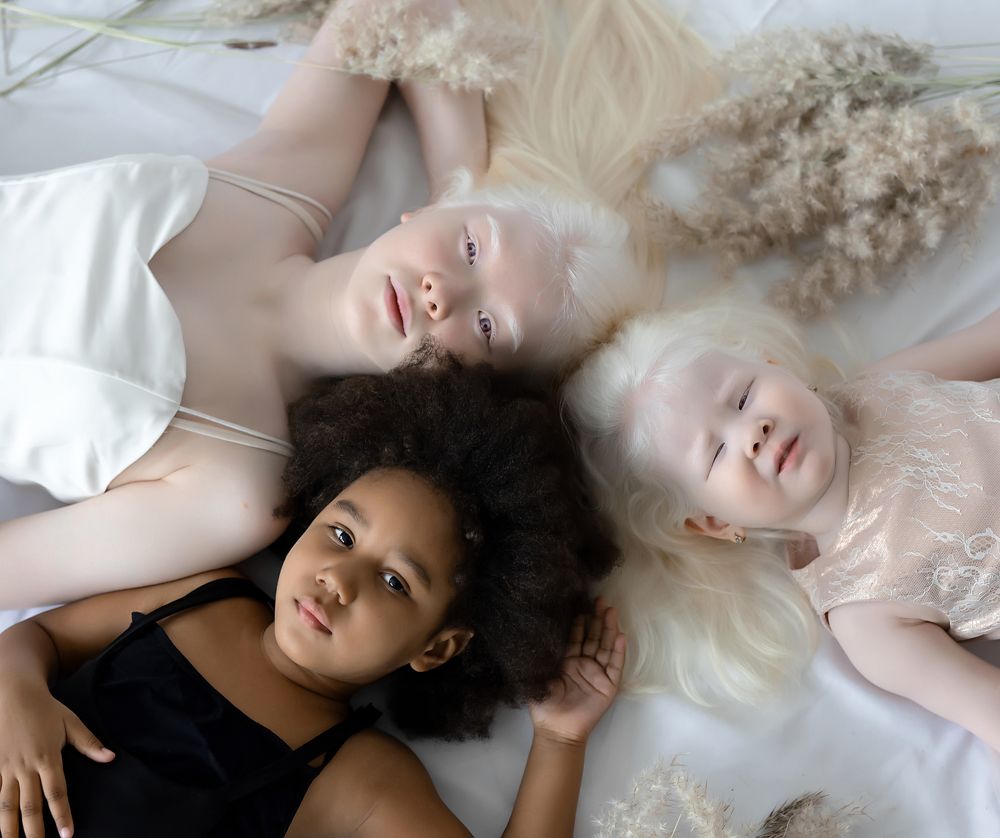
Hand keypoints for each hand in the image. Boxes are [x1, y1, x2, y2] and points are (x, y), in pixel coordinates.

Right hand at [0, 682, 113, 837]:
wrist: (12, 695)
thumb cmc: (45, 709)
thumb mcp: (71, 722)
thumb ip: (89, 743)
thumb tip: (110, 758)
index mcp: (47, 757)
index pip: (56, 793)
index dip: (62, 815)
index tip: (67, 835)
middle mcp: (25, 767)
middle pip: (29, 806)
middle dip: (33, 832)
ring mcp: (6, 769)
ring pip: (5, 806)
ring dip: (8, 829)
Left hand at [529, 598, 625, 745]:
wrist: (555, 729)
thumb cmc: (544, 705)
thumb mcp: (539, 675)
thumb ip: (542, 656)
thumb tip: (536, 631)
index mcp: (567, 662)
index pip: (576, 636)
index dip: (579, 621)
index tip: (581, 602)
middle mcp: (584, 664)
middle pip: (594, 637)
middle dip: (597, 618)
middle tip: (600, 599)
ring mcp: (598, 674)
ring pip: (606, 647)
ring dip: (609, 629)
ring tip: (611, 610)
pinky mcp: (608, 686)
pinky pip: (615, 665)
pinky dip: (618, 651)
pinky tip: (621, 636)